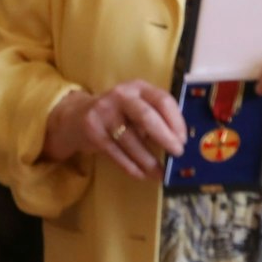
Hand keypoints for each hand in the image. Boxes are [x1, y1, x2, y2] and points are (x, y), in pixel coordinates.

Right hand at [42, 81, 185, 179]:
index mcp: (138, 87)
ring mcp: (105, 112)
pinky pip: (116, 153)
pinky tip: (142, 175)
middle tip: (177, 154)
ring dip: (148, 160)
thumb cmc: (118, 113)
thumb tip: (178, 142)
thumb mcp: (136, 106)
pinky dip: (131, 166)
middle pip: (146, 117)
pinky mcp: (93, 131)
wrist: (77, 116)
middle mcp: (121, 96)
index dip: (176, 121)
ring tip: (160, 173)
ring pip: (131, 140)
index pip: (162, 100)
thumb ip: (155, 116)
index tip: (183, 139)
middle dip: (165, 137)